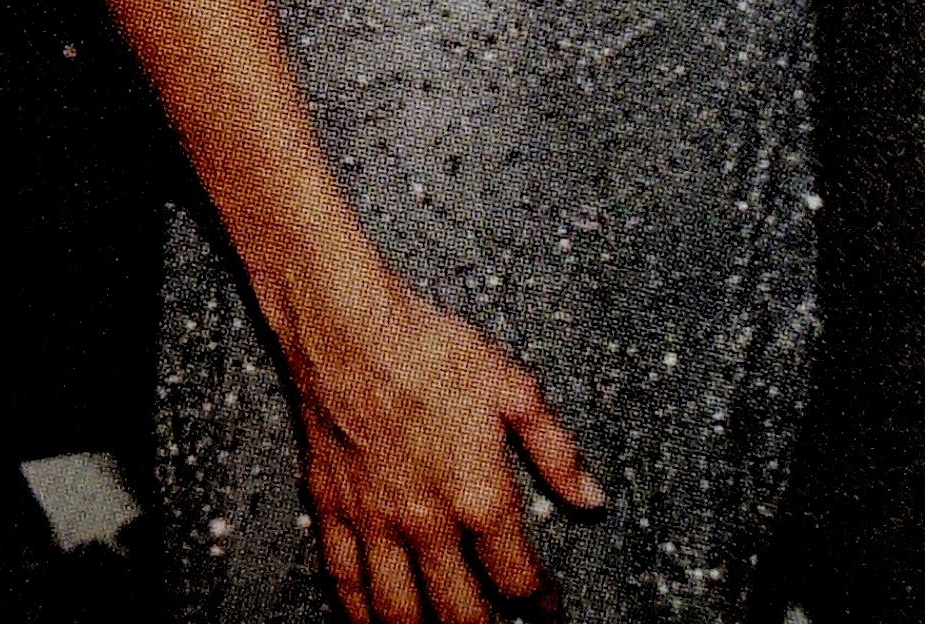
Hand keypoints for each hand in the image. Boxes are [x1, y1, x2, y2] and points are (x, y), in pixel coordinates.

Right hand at [289, 267, 604, 623]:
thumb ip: (556, 451)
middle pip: (459, 613)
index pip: (516, 576)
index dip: (538, 601)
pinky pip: (345, 586)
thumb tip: (590, 497)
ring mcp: (376, 525)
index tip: (546, 608)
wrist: (350, 329)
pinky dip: (360, 617)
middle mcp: (427, 524)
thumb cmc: (431, 348)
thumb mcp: (514, 387)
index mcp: (478, 496)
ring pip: (399, 614)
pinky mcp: (335, 513)